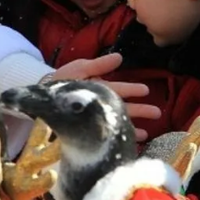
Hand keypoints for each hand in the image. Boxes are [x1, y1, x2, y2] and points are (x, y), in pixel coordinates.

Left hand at [45, 53, 162, 141]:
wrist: (42, 97)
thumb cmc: (62, 81)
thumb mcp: (79, 69)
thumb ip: (98, 64)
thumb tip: (120, 58)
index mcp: (100, 88)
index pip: (119, 89)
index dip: (132, 89)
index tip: (146, 91)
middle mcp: (101, 104)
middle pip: (124, 107)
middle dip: (140, 110)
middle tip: (157, 112)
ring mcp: (96, 117)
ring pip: (118, 121)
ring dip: (133, 125)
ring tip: (149, 132)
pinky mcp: (89, 129)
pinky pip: (106, 135)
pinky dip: (118, 137)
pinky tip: (129, 142)